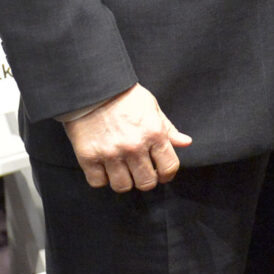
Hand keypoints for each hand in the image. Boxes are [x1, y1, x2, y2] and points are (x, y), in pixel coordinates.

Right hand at [62, 83, 191, 192]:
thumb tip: (185, 143)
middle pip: (146, 183)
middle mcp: (134, 146)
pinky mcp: (88, 156)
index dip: (167, 175)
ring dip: (124, 181)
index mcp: (154, 133)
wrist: (92, 87)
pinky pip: (98, 182)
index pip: (168, 167)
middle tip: (141, 172)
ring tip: (122, 170)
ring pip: (122, 186)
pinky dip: (101, 178)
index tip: (162, 174)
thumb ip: (168, 129)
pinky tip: (104, 167)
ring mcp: (110, 153)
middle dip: (146, 180)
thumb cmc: (124, 96)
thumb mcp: (152, 107)